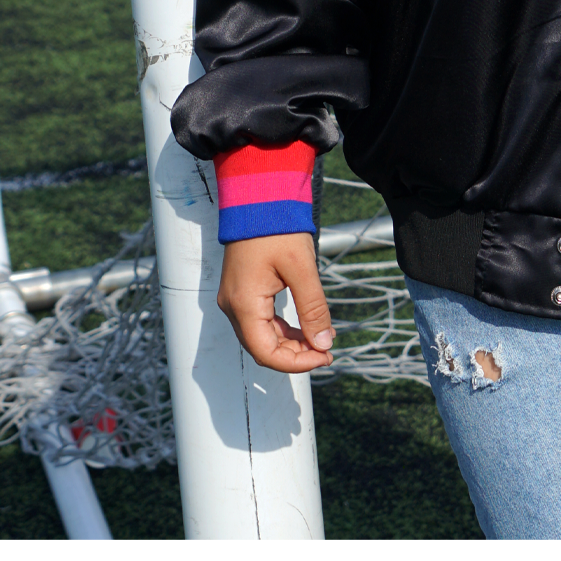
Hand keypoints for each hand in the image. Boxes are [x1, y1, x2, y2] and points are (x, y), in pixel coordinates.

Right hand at [215, 231, 334, 372]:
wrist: (259, 197)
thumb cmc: (277, 228)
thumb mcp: (302, 268)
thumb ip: (313, 308)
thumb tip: (323, 343)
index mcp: (243, 304)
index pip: (266, 353)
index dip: (296, 363)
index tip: (324, 357)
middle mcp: (233, 306)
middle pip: (263, 348)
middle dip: (296, 355)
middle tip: (327, 350)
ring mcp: (236, 299)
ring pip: (262, 336)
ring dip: (291, 342)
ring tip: (321, 337)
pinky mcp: (243, 291)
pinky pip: (261, 320)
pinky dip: (283, 328)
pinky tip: (306, 325)